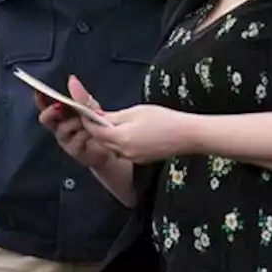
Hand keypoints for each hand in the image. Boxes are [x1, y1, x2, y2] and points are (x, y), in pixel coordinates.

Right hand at [37, 76, 113, 168]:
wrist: (111, 147)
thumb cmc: (98, 125)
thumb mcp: (92, 108)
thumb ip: (81, 98)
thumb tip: (72, 78)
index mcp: (61, 113)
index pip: (45, 104)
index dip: (40, 98)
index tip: (39, 91)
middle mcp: (59, 126)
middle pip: (46, 118)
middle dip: (52, 111)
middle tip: (60, 106)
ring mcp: (65, 140)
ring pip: (62, 129)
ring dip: (75, 123)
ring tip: (87, 122)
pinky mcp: (74, 151)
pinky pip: (74, 141)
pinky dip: (84, 135)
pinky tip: (92, 134)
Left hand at [85, 104, 199, 164]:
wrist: (187, 135)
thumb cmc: (163, 119)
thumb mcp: (135, 112)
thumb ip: (114, 117)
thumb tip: (98, 117)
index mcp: (121, 138)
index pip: (95, 131)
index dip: (88, 120)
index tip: (84, 111)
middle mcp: (123, 152)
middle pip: (101, 140)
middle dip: (97, 129)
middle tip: (96, 115)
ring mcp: (132, 158)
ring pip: (112, 146)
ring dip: (108, 136)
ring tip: (114, 121)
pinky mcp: (140, 160)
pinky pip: (123, 151)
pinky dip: (120, 141)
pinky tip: (128, 131)